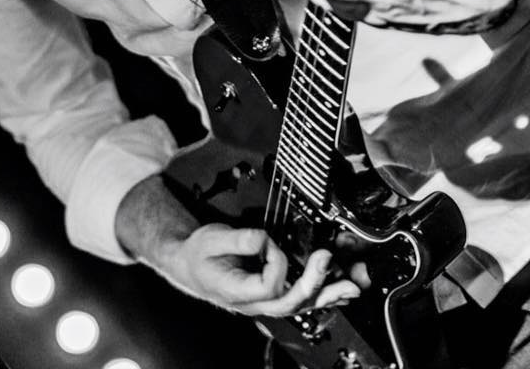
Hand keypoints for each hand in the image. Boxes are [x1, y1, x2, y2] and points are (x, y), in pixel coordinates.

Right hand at [163, 222, 360, 315]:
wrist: (192, 266)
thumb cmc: (199, 255)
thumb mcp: (211, 239)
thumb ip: (239, 238)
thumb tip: (264, 239)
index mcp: (238, 292)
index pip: (270, 285)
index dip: (276, 262)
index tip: (268, 241)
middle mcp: (256, 303)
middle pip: (292, 302)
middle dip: (315, 282)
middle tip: (327, 258)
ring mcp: (267, 303)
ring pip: (303, 306)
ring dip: (330, 294)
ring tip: (353, 284)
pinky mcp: (275, 295)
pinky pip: (303, 300)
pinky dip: (325, 295)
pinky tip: (341, 290)